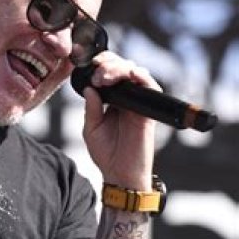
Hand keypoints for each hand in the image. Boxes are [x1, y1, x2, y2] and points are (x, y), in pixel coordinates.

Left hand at [81, 51, 159, 190]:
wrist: (120, 173)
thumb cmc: (106, 153)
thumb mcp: (91, 128)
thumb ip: (91, 108)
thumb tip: (89, 88)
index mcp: (111, 100)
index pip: (108, 74)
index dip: (101, 65)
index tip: (89, 66)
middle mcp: (126, 98)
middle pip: (121, 69)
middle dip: (108, 64)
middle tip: (97, 75)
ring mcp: (138, 103)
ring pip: (135, 73)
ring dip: (120, 69)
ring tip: (104, 77)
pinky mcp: (149, 111)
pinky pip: (151, 88)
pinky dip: (142, 77)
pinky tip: (131, 75)